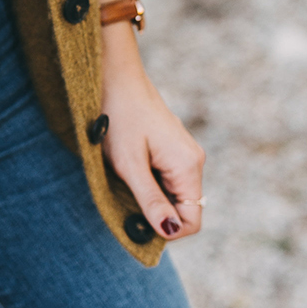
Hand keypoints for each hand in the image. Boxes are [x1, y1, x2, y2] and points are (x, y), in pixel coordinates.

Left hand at [98, 0, 204, 241]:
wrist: (113, 75)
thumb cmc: (119, 116)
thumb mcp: (129, 164)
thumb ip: (150, 200)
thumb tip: (169, 231)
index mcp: (189, 166)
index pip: (192, 220)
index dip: (167, 230)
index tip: (135, 222)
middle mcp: (193, 161)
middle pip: (183, 209)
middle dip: (156, 213)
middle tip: (123, 199)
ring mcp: (183, 153)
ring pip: (172, 194)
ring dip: (149, 196)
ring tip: (123, 179)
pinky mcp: (171, 147)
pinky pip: (165, 178)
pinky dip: (147, 181)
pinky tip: (126, 168)